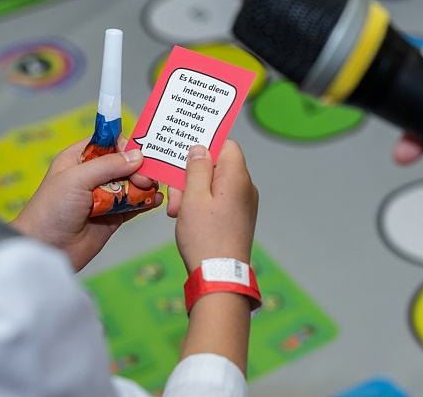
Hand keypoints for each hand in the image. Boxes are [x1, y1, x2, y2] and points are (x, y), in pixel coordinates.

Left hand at [10, 136, 162, 269]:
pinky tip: (155, 200)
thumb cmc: (51, 209)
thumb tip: (137, 156)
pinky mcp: (113, 216)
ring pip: (132, 183)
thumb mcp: (76, 179)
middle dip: (138, 168)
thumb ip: (108, 165)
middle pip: (124, 163)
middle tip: (145, 178)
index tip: (139, 153)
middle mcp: (92, 176)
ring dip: (145, 184)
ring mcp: (104, 197)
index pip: (108, 143)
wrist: (46, 249)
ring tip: (153, 188)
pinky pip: (135, 204)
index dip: (124, 146)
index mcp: (78, 159)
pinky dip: (146, 201)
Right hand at [166, 140, 258, 273]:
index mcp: (237, 177)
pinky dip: (202, 205)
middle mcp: (245, 188)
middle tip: (177, 197)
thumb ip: (197, 168)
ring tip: (179, 212)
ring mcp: (243, 204)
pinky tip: (187, 219)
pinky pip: (218, 200)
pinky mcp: (238, 218)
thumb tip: (201, 148)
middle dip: (192, 176)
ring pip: (214, 185)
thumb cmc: (205, 237)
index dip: (205, 146)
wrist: (219, 276)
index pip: (226, 145)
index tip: (185, 157)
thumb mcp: (193, 197)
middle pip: (216, 166)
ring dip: (193, 193)